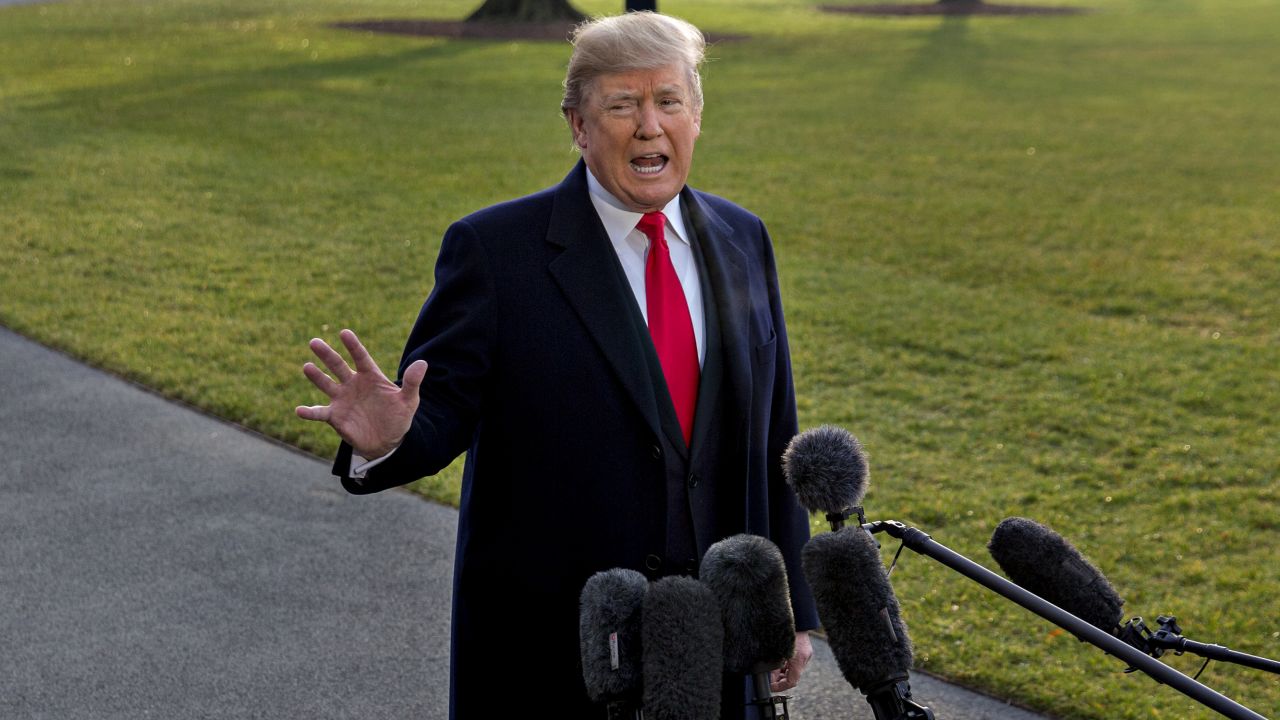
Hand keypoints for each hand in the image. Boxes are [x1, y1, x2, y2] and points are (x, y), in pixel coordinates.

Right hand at [295, 328, 426, 458]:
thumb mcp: (408, 401)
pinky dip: (309, 412)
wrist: (387, 441)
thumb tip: (423, 363)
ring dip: (316, 376)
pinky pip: (319, 412)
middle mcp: (353, 384)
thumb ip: (412, 382)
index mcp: (370, 377)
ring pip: (326, 384)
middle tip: (314, 342)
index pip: (361, 358)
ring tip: (307, 366)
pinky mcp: (335, 416)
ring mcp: (342, 399)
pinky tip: (299, 410)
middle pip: (338, 366)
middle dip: (326, 354)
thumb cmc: (398, 417)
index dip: (353, 346)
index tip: (344, 332)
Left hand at [770, 631, 812, 692]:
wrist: (796, 617)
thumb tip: (770, 678)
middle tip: (770, 679)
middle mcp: (804, 658)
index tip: (771, 686)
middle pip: (793, 677)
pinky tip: (780, 662)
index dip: (780, 686)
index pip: (791, 682)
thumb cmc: (783, 630)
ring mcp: (806, 654)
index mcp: (798, 659)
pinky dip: (788, 666)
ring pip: (795, 671)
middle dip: (781, 680)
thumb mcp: (776, 650)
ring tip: (773, 671)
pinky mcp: (805, 650)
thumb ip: (774, 665)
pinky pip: (796, 663)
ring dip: (784, 673)